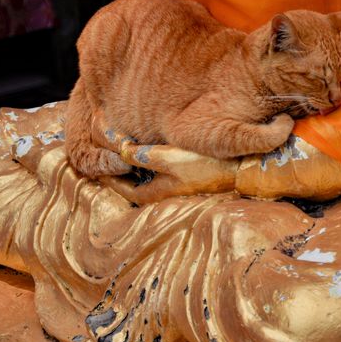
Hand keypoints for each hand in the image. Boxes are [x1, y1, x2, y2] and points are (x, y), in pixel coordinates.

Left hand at [99, 144, 238, 205]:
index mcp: (155, 194)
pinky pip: (160, 171)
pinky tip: (152, 147)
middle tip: (106, 151)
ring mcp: (176, 188)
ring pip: (146, 177)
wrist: (244, 169)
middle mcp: (164, 194)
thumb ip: (141, 156)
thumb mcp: (169, 159)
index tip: (96, 160)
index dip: (106, 174)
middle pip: (132, 184)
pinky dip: (150, 161)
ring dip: (134, 164)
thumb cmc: (206, 165)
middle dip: (118, 170)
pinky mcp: (187, 178)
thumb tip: (119, 152)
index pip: (120, 189)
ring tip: (125, 147)